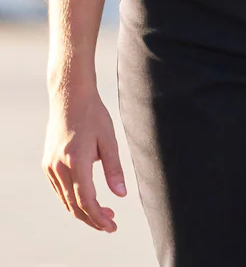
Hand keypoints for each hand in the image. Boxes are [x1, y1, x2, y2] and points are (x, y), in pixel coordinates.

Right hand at [43, 83, 126, 232]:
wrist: (69, 97)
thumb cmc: (93, 114)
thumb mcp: (109, 139)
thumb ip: (114, 168)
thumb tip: (121, 194)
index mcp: (76, 160)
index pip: (86, 200)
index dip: (99, 217)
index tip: (112, 226)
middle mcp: (59, 166)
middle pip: (74, 205)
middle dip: (92, 218)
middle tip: (110, 224)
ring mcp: (50, 166)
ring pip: (65, 200)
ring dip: (82, 211)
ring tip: (103, 213)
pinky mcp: (47, 164)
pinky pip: (60, 190)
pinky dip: (72, 199)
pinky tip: (86, 199)